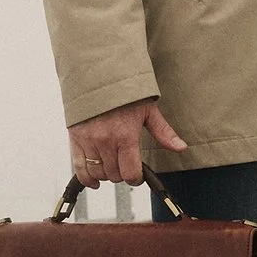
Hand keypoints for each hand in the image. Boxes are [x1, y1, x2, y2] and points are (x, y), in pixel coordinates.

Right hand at [68, 98, 185, 187]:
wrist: (98, 75)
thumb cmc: (123, 91)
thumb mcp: (148, 110)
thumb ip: (163, 132)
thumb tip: (181, 147)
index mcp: (126, 136)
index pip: (131, 173)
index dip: (136, 178)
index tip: (138, 174)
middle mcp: (106, 141)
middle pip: (114, 175)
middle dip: (122, 174)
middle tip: (125, 165)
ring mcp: (89, 141)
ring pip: (98, 173)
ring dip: (106, 174)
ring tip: (112, 165)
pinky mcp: (75, 139)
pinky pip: (79, 167)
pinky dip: (86, 177)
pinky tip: (94, 180)